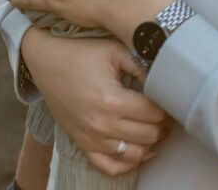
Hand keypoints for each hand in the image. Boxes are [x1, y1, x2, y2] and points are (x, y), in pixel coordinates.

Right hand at [21, 28, 169, 176]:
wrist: (47, 63)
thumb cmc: (82, 53)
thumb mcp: (114, 50)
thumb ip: (141, 65)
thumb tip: (163, 78)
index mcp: (111, 100)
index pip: (153, 113)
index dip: (167, 105)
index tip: (171, 96)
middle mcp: (101, 125)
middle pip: (147, 135)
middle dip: (162, 124)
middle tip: (167, 110)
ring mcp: (91, 138)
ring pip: (133, 154)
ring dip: (150, 143)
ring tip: (157, 126)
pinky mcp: (83, 144)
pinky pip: (109, 167)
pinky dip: (127, 164)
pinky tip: (141, 151)